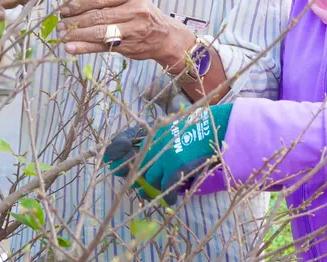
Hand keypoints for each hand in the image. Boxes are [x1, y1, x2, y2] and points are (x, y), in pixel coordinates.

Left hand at [56, 0, 191, 62]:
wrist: (165, 36)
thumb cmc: (142, 15)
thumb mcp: (130, 0)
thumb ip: (107, 2)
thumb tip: (73, 5)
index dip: (78, 4)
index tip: (63, 9)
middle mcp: (134, 10)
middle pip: (98, 15)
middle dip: (75, 21)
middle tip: (59, 24)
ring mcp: (132, 29)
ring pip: (99, 31)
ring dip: (77, 35)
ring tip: (61, 36)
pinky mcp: (128, 46)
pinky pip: (101, 46)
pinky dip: (84, 47)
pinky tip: (71, 48)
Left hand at [103, 103, 232, 205]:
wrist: (216, 129)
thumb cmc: (197, 130)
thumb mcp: (173, 128)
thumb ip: (157, 139)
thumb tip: (137, 158)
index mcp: (151, 131)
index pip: (120, 143)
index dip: (113, 155)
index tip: (109, 163)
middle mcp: (152, 142)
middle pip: (134, 167)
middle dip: (136, 177)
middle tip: (139, 186)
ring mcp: (162, 155)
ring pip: (150, 180)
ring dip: (158, 185)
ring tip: (168, 185)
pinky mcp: (173, 168)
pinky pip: (165, 190)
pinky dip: (168, 197)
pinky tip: (172, 198)